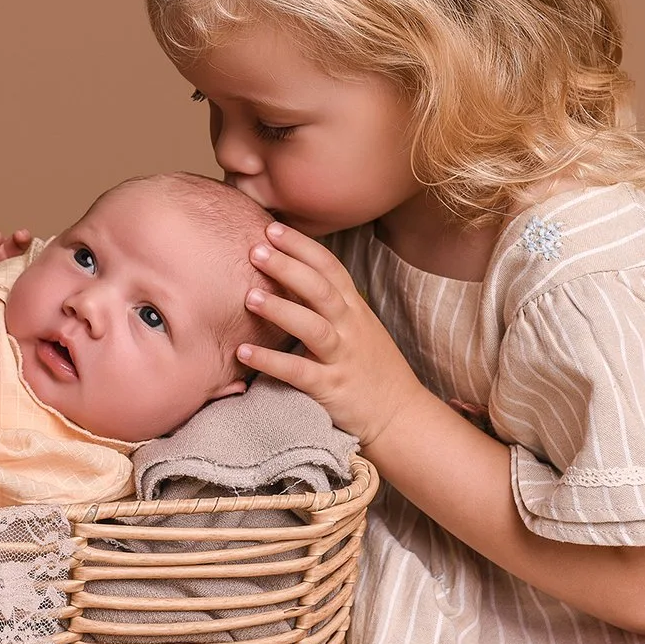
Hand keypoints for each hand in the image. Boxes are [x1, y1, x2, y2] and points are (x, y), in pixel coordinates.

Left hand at [237, 223, 430, 445]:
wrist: (400, 415)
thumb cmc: (371, 367)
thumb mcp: (358, 326)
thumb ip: (331, 302)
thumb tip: (290, 275)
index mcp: (354, 308)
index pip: (330, 267)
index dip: (302, 246)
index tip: (273, 228)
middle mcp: (350, 327)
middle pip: (321, 289)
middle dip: (288, 267)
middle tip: (256, 250)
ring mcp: (342, 357)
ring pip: (313, 327)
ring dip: (281, 309)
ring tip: (249, 296)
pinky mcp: (332, 388)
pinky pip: (299, 372)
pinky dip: (270, 361)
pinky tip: (244, 351)